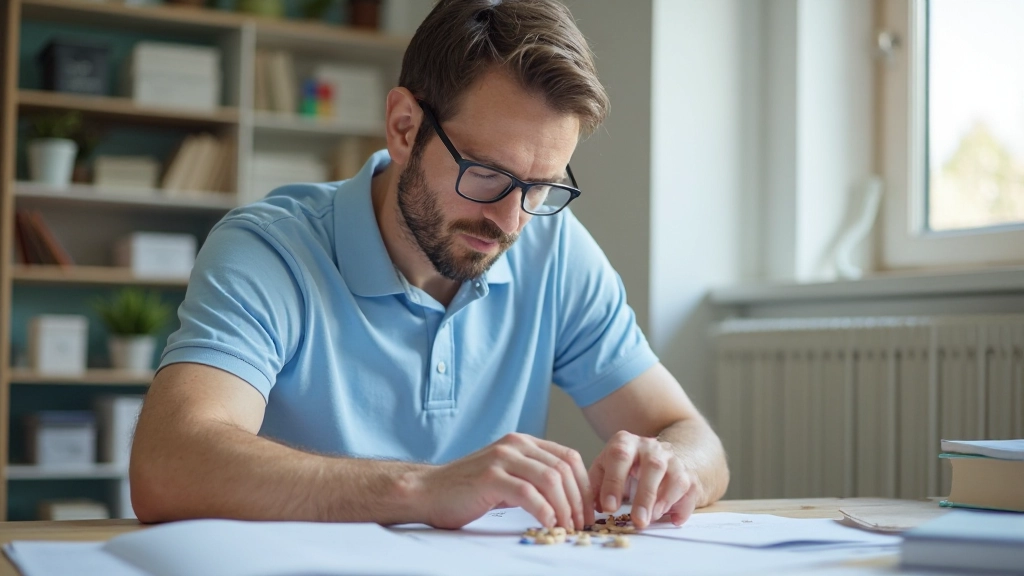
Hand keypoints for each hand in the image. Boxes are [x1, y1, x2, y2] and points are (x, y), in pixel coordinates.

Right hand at [418, 433, 593, 529]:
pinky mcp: (490, 477)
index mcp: (523, 442)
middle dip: (579, 499)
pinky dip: (544, 511)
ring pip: (550, 479)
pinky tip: (548, 524)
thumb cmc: (467, 489)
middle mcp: (515, 444)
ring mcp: (502, 458)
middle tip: (581, 524)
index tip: (589, 510)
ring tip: (567, 527)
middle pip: (563, 468)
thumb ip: (533, 478)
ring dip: (565, 507)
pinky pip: (528, 493)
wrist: (428, 491)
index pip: (568, 457)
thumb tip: (568, 498)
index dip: (584, 485)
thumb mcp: (507, 475)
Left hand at [589, 431, 699, 528]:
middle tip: (637, 520)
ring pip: (675, 477)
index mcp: (626, 442)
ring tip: (651, 519)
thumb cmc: (624, 466)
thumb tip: (591, 507)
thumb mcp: (605, 468)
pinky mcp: (689, 474)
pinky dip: (682, 506)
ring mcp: (673, 460)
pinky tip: (673, 519)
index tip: (609, 508)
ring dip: (664, 500)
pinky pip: (690, 489)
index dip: (614, 482)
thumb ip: (595, 485)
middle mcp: (652, 447)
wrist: (658, 454)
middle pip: (652, 466)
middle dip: (644, 496)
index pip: (620, 456)